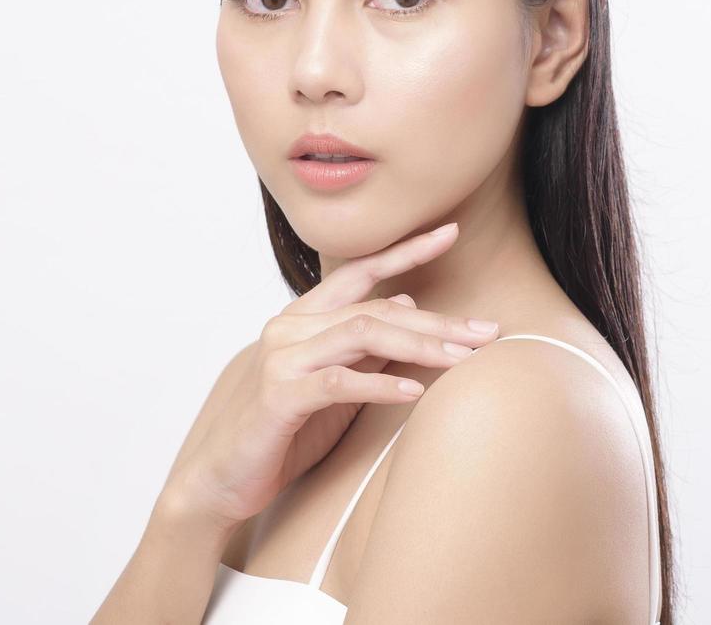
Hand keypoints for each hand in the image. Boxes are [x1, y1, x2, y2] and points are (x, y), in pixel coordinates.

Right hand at [167, 222, 499, 528]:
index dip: (406, 250)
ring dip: (418, 345)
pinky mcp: (278, 395)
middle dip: (436, 319)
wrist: (224, 478)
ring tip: (461, 359)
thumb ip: (366, 347)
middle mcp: (289, 327)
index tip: (451, 232)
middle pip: (373, 308)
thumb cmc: (284, 432)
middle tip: (486, 331)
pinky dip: (380, 383)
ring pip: (360, 334)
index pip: (360, 273)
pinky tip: (414, 391)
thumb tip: (409, 304)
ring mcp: (281, 358)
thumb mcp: (336, 385)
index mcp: (302, 318)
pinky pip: (337, 381)